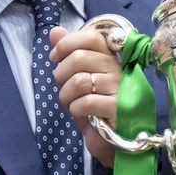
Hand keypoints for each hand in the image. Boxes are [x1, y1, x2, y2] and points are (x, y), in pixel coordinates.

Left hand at [48, 26, 122, 167]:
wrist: (112, 142)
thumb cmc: (95, 109)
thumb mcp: (78, 79)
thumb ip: (69, 53)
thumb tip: (55, 31)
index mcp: (110, 58)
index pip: (91, 37)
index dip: (67, 44)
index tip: (55, 58)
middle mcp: (118, 70)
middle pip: (79, 58)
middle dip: (61, 74)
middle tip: (63, 87)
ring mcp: (120, 89)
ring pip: (80, 81)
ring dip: (66, 95)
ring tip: (71, 103)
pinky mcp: (119, 109)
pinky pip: (86, 102)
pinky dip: (75, 109)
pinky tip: (81, 114)